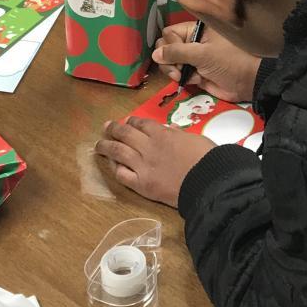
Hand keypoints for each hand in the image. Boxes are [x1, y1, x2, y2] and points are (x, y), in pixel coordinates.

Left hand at [95, 116, 213, 205]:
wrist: (207, 182)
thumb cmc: (206, 157)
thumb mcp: (194, 137)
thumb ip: (178, 133)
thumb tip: (171, 130)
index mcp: (162, 134)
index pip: (141, 123)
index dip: (132, 121)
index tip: (127, 121)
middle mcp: (148, 147)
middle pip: (125, 134)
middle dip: (113, 129)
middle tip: (106, 127)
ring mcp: (142, 166)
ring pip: (118, 152)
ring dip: (106, 146)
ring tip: (99, 145)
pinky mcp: (141, 185)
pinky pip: (123, 175)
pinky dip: (116, 168)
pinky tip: (113, 166)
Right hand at [153, 24, 260, 101]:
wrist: (248, 82)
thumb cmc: (229, 61)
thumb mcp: (203, 54)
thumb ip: (177, 52)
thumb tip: (154, 54)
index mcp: (197, 29)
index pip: (170, 33)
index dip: (169, 44)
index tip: (178, 55)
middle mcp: (193, 41)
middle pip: (167, 47)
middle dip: (168, 59)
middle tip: (178, 70)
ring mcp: (194, 57)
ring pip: (171, 61)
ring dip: (174, 70)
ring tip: (183, 76)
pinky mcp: (196, 72)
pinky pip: (180, 73)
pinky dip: (183, 78)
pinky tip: (194, 80)